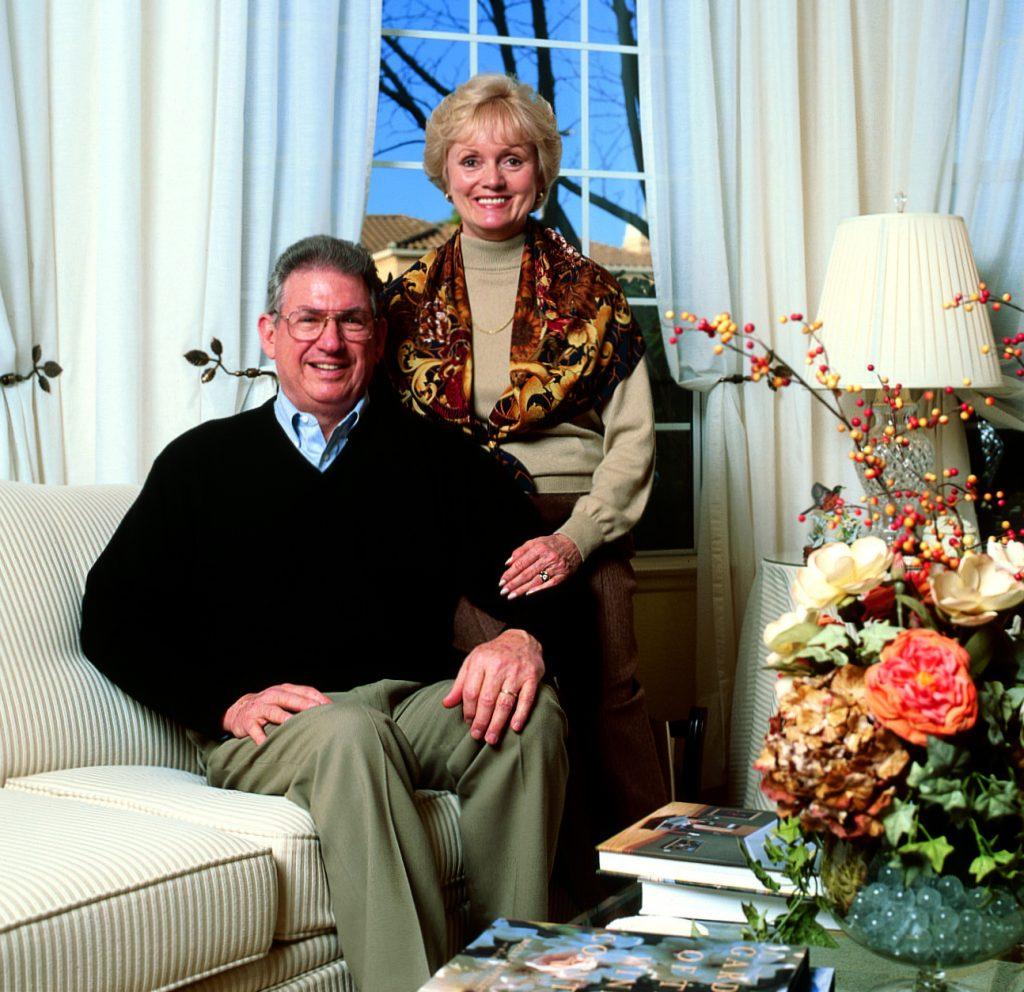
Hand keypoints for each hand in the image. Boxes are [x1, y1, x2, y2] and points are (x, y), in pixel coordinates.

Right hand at [222, 683, 331, 744]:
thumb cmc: (269, 706)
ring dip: (284, 718)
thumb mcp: (284, 699)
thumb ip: (302, 702)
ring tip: (294, 724)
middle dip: (304, 704)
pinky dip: (261, 737)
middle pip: (290, 699)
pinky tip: (267, 744)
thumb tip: (328, 711)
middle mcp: (272, 696)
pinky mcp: (248, 722)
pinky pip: (255, 730)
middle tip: (317, 711)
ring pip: (273, 712)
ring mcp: (259, 708)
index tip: (331, 707)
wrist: (238, 712)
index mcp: (284, 689)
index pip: (305, 691)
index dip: (318, 698)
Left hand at [442, 629, 543, 744]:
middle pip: (486, 699)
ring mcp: (516, 672)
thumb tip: (446, 704)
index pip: (470, 691)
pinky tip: (515, 727)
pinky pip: (526, 699)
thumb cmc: (494, 654)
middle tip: (477, 735)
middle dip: (481, 721)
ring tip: (491, 738)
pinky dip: (520, 714)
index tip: (468, 722)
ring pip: (505, 702)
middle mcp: (498, 666)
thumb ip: (460, 683)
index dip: (468, 710)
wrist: (522, 640)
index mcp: (481, 661)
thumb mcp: (473, 662)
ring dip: (497, 723)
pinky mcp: (532, 677)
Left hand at [500, 533, 582, 598]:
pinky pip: (550, 584)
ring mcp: (555, 567)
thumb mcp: (535, 542)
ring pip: (536, 580)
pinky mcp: (563, 575)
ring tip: (512, 595)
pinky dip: (539, 589)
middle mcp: (547, 558)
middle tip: (503, 592)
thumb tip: (508, 563)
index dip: (510, 574)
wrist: (574, 544)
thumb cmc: (551, 544)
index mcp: (538, 548)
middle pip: (527, 573)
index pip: (521, 563)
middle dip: (513, 584)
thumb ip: (520, 551)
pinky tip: (528, 594)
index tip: (501, 582)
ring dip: (522, 589)